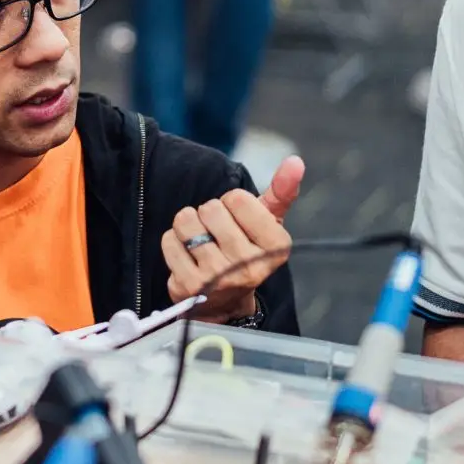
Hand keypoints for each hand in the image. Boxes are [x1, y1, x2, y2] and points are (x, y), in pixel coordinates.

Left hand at [162, 156, 304, 321]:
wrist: (225, 303)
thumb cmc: (247, 251)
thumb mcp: (268, 223)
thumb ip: (281, 191)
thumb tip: (295, 161)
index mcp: (276, 247)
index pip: (237, 198)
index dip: (232, 202)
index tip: (237, 221)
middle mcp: (249, 266)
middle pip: (211, 208)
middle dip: (210, 214)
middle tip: (218, 234)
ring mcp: (218, 278)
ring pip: (186, 221)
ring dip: (189, 225)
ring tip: (201, 241)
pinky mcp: (189, 287)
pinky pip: (169, 241)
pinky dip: (173, 241)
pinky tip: (187, 256)